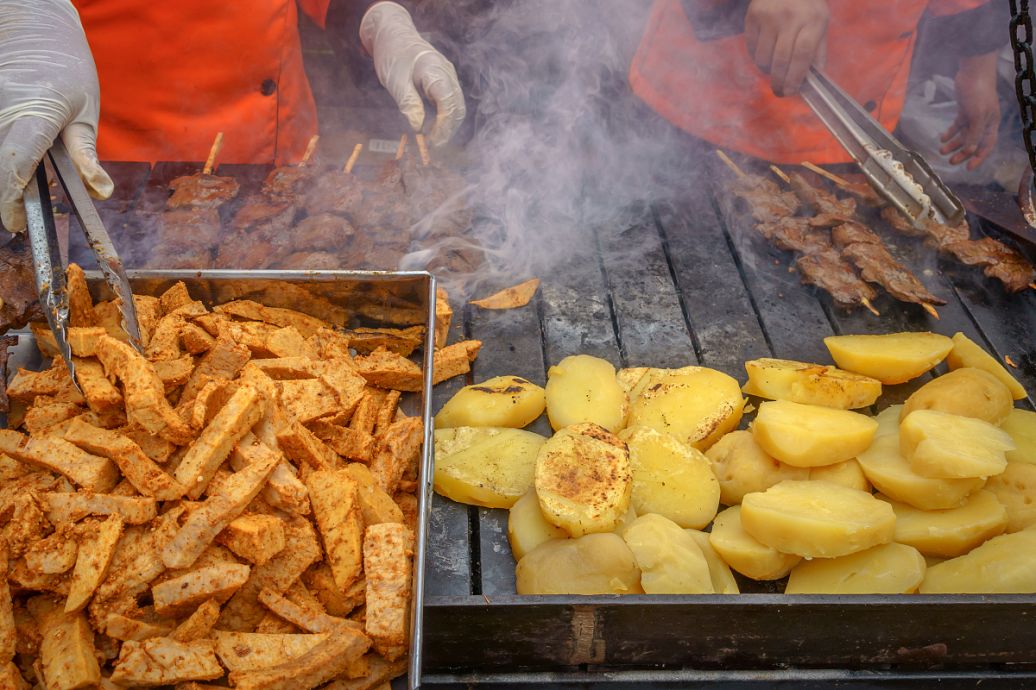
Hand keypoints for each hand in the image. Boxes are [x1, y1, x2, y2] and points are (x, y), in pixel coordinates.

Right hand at [0, 0, 112, 231]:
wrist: (34, 27)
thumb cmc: (68, 69)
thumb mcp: (86, 110)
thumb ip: (86, 153)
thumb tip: (100, 190)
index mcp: (34, 113)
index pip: (16, 163)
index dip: (13, 198)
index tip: (18, 222)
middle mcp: (2, 111)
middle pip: (0, 165)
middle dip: (6, 197)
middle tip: (20, 220)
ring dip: (5, 177)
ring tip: (19, 198)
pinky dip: (5, 159)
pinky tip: (16, 171)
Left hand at [360, 2, 465, 146]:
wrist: (393, 33)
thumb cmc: (392, 54)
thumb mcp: (395, 81)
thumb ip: (408, 103)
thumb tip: (418, 127)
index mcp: (436, 71)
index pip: (448, 105)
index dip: (443, 127)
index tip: (431, 142)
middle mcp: (447, 73)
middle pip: (458, 107)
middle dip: (448, 130)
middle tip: (432, 146)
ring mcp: (449, 75)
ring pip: (457, 106)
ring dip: (448, 125)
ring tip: (432, 139)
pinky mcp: (445, 79)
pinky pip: (451, 100)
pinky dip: (446, 116)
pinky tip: (434, 126)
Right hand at [744, 0, 829, 96]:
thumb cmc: (806, 7)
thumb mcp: (820, 23)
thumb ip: (817, 52)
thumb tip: (811, 82)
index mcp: (813, 20)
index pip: (803, 54)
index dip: (796, 76)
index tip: (791, 91)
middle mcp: (791, 17)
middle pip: (781, 58)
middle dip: (779, 81)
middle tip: (779, 92)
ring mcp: (769, 16)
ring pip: (763, 57)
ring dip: (767, 69)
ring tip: (774, 67)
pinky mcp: (753, 16)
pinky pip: (751, 48)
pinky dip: (757, 58)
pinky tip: (765, 52)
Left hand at [941, 51, 999, 170]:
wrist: (973, 71)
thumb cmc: (978, 93)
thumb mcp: (978, 115)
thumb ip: (974, 133)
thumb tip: (971, 150)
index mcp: (991, 124)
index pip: (987, 146)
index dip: (978, 158)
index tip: (968, 168)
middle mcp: (984, 122)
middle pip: (973, 142)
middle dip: (962, 153)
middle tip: (950, 162)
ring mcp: (974, 116)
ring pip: (964, 135)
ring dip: (953, 144)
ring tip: (941, 151)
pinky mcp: (964, 109)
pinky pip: (957, 125)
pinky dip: (950, 132)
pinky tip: (941, 138)